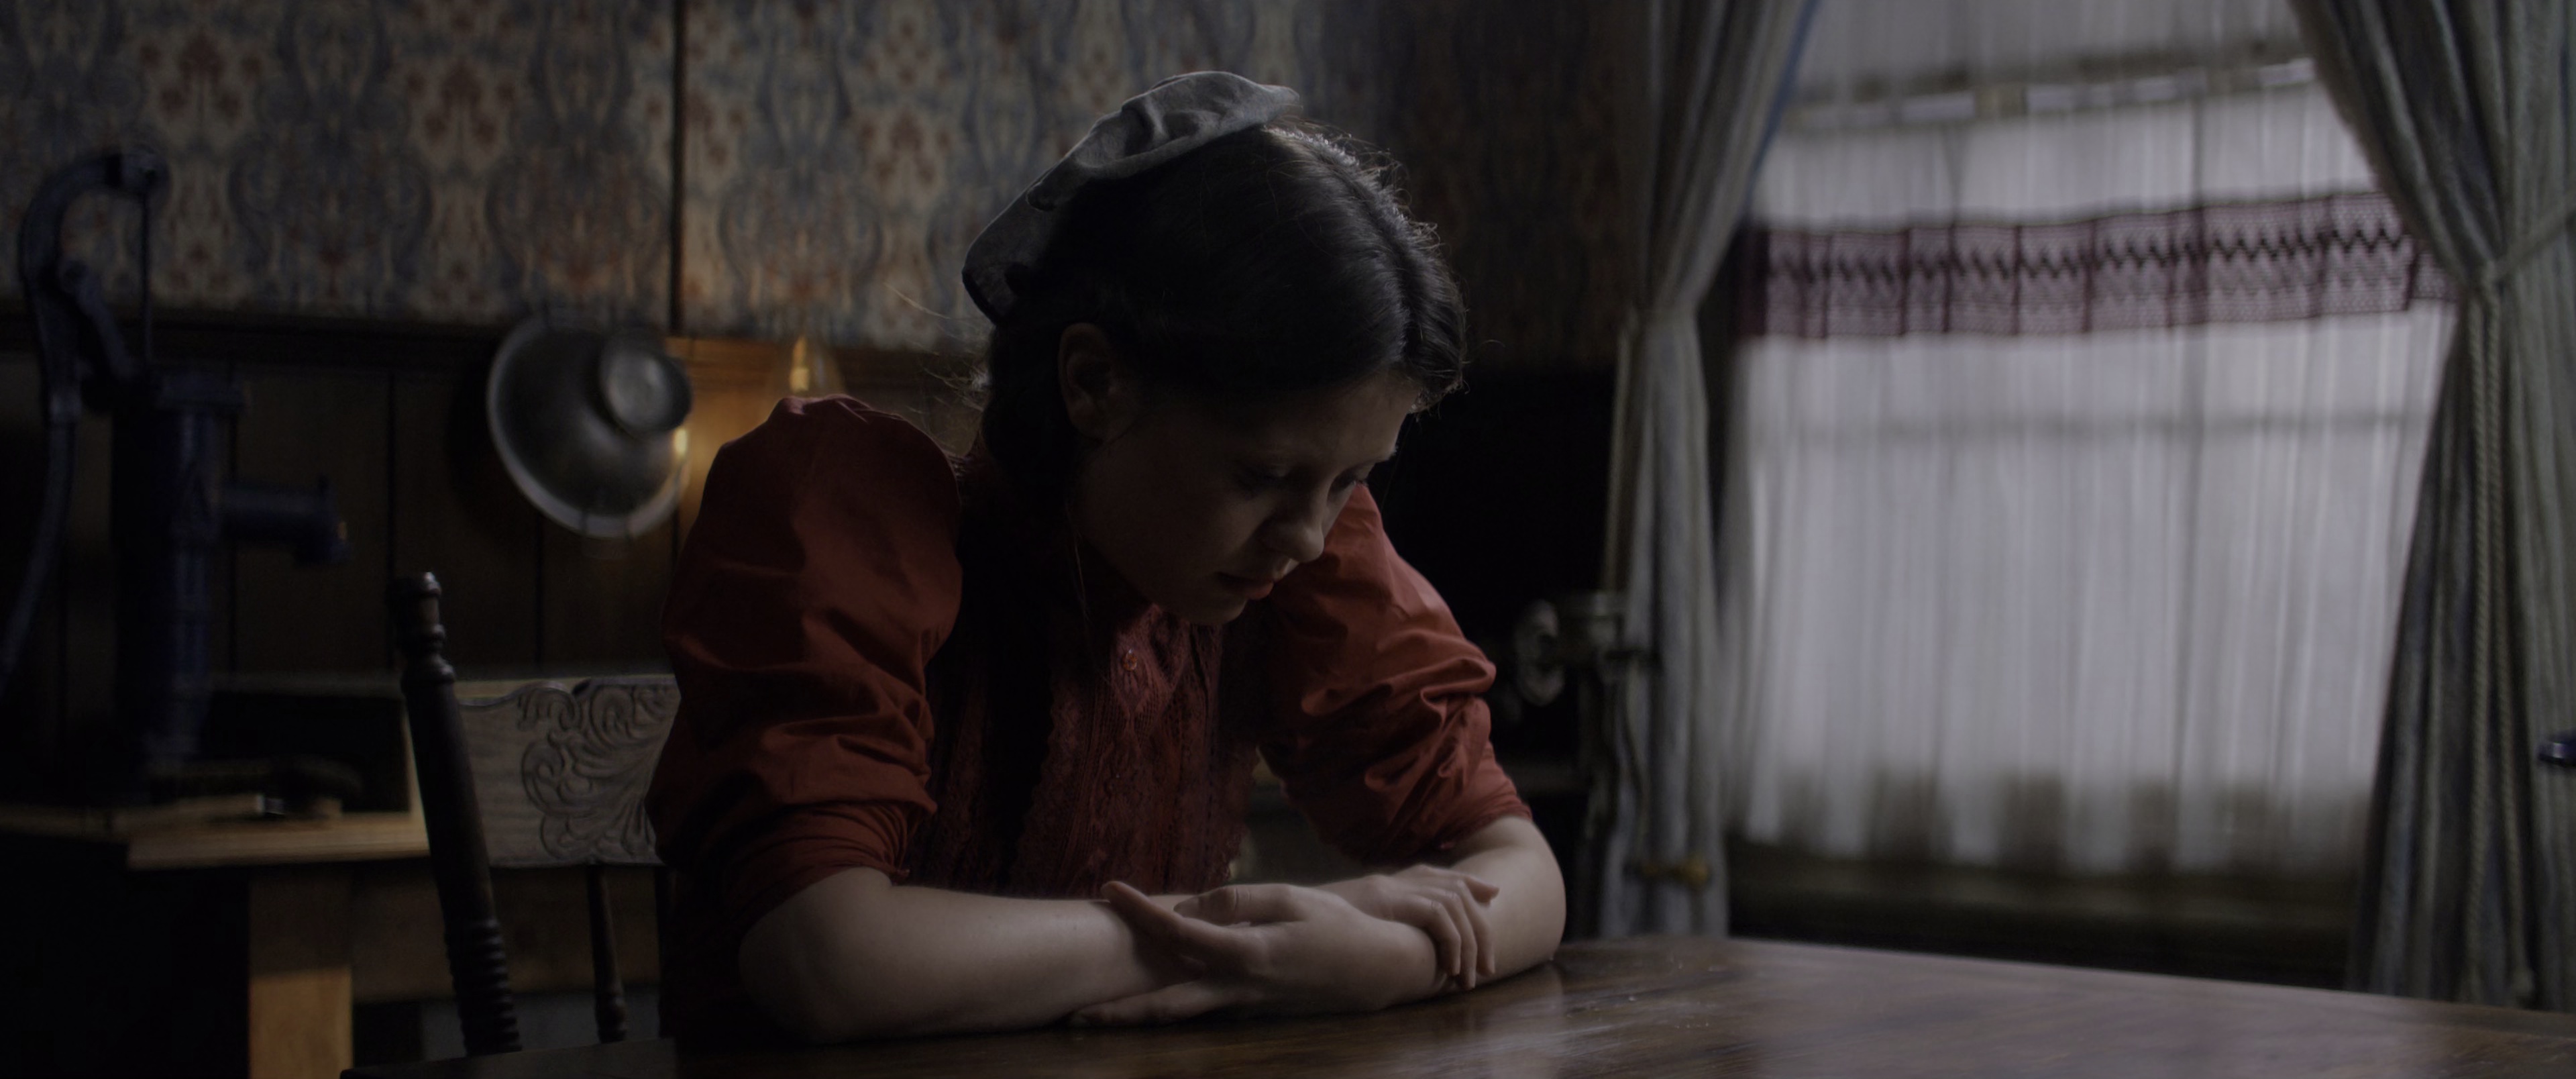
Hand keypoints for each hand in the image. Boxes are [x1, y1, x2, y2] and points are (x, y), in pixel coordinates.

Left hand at [1075, 881, 1442, 1025]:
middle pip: (1168, 1006)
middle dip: (1121, 1013)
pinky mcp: (1251, 1013)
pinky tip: (1145, 998)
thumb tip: (1192, 911)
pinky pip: (1203, 1009)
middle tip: (1074, 1015)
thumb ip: (1239, 901)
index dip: (1142, 912)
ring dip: (1138, 1018)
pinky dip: (1169, 1006)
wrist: (1379, 971)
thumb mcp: (1293, 897)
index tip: (1110, 890)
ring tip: (1094, 1016)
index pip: (1180, 933)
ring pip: (1182, 1016)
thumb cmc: (1338, 927)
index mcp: (1249, 953)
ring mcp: (1245, 1008)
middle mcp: (1240, 989)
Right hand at [1319, 866, 1500, 989]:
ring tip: (1471, 977)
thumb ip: (1381, 924)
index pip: (1440, 875)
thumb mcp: (1354, 924)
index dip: (1470, 882)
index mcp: (1390, 883)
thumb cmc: (1319, 930)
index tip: (1492, 895)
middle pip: (1456, 890)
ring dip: (1470, 943)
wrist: (1293, 920)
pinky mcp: (1390, 900)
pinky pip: (1438, 916)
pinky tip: (1451, 969)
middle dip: (1480, 927)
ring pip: (1455, 905)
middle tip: (1489, 966)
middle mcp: (1396, 880)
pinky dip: (1452, 942)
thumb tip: (1408, 944)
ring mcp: (1393, 888)